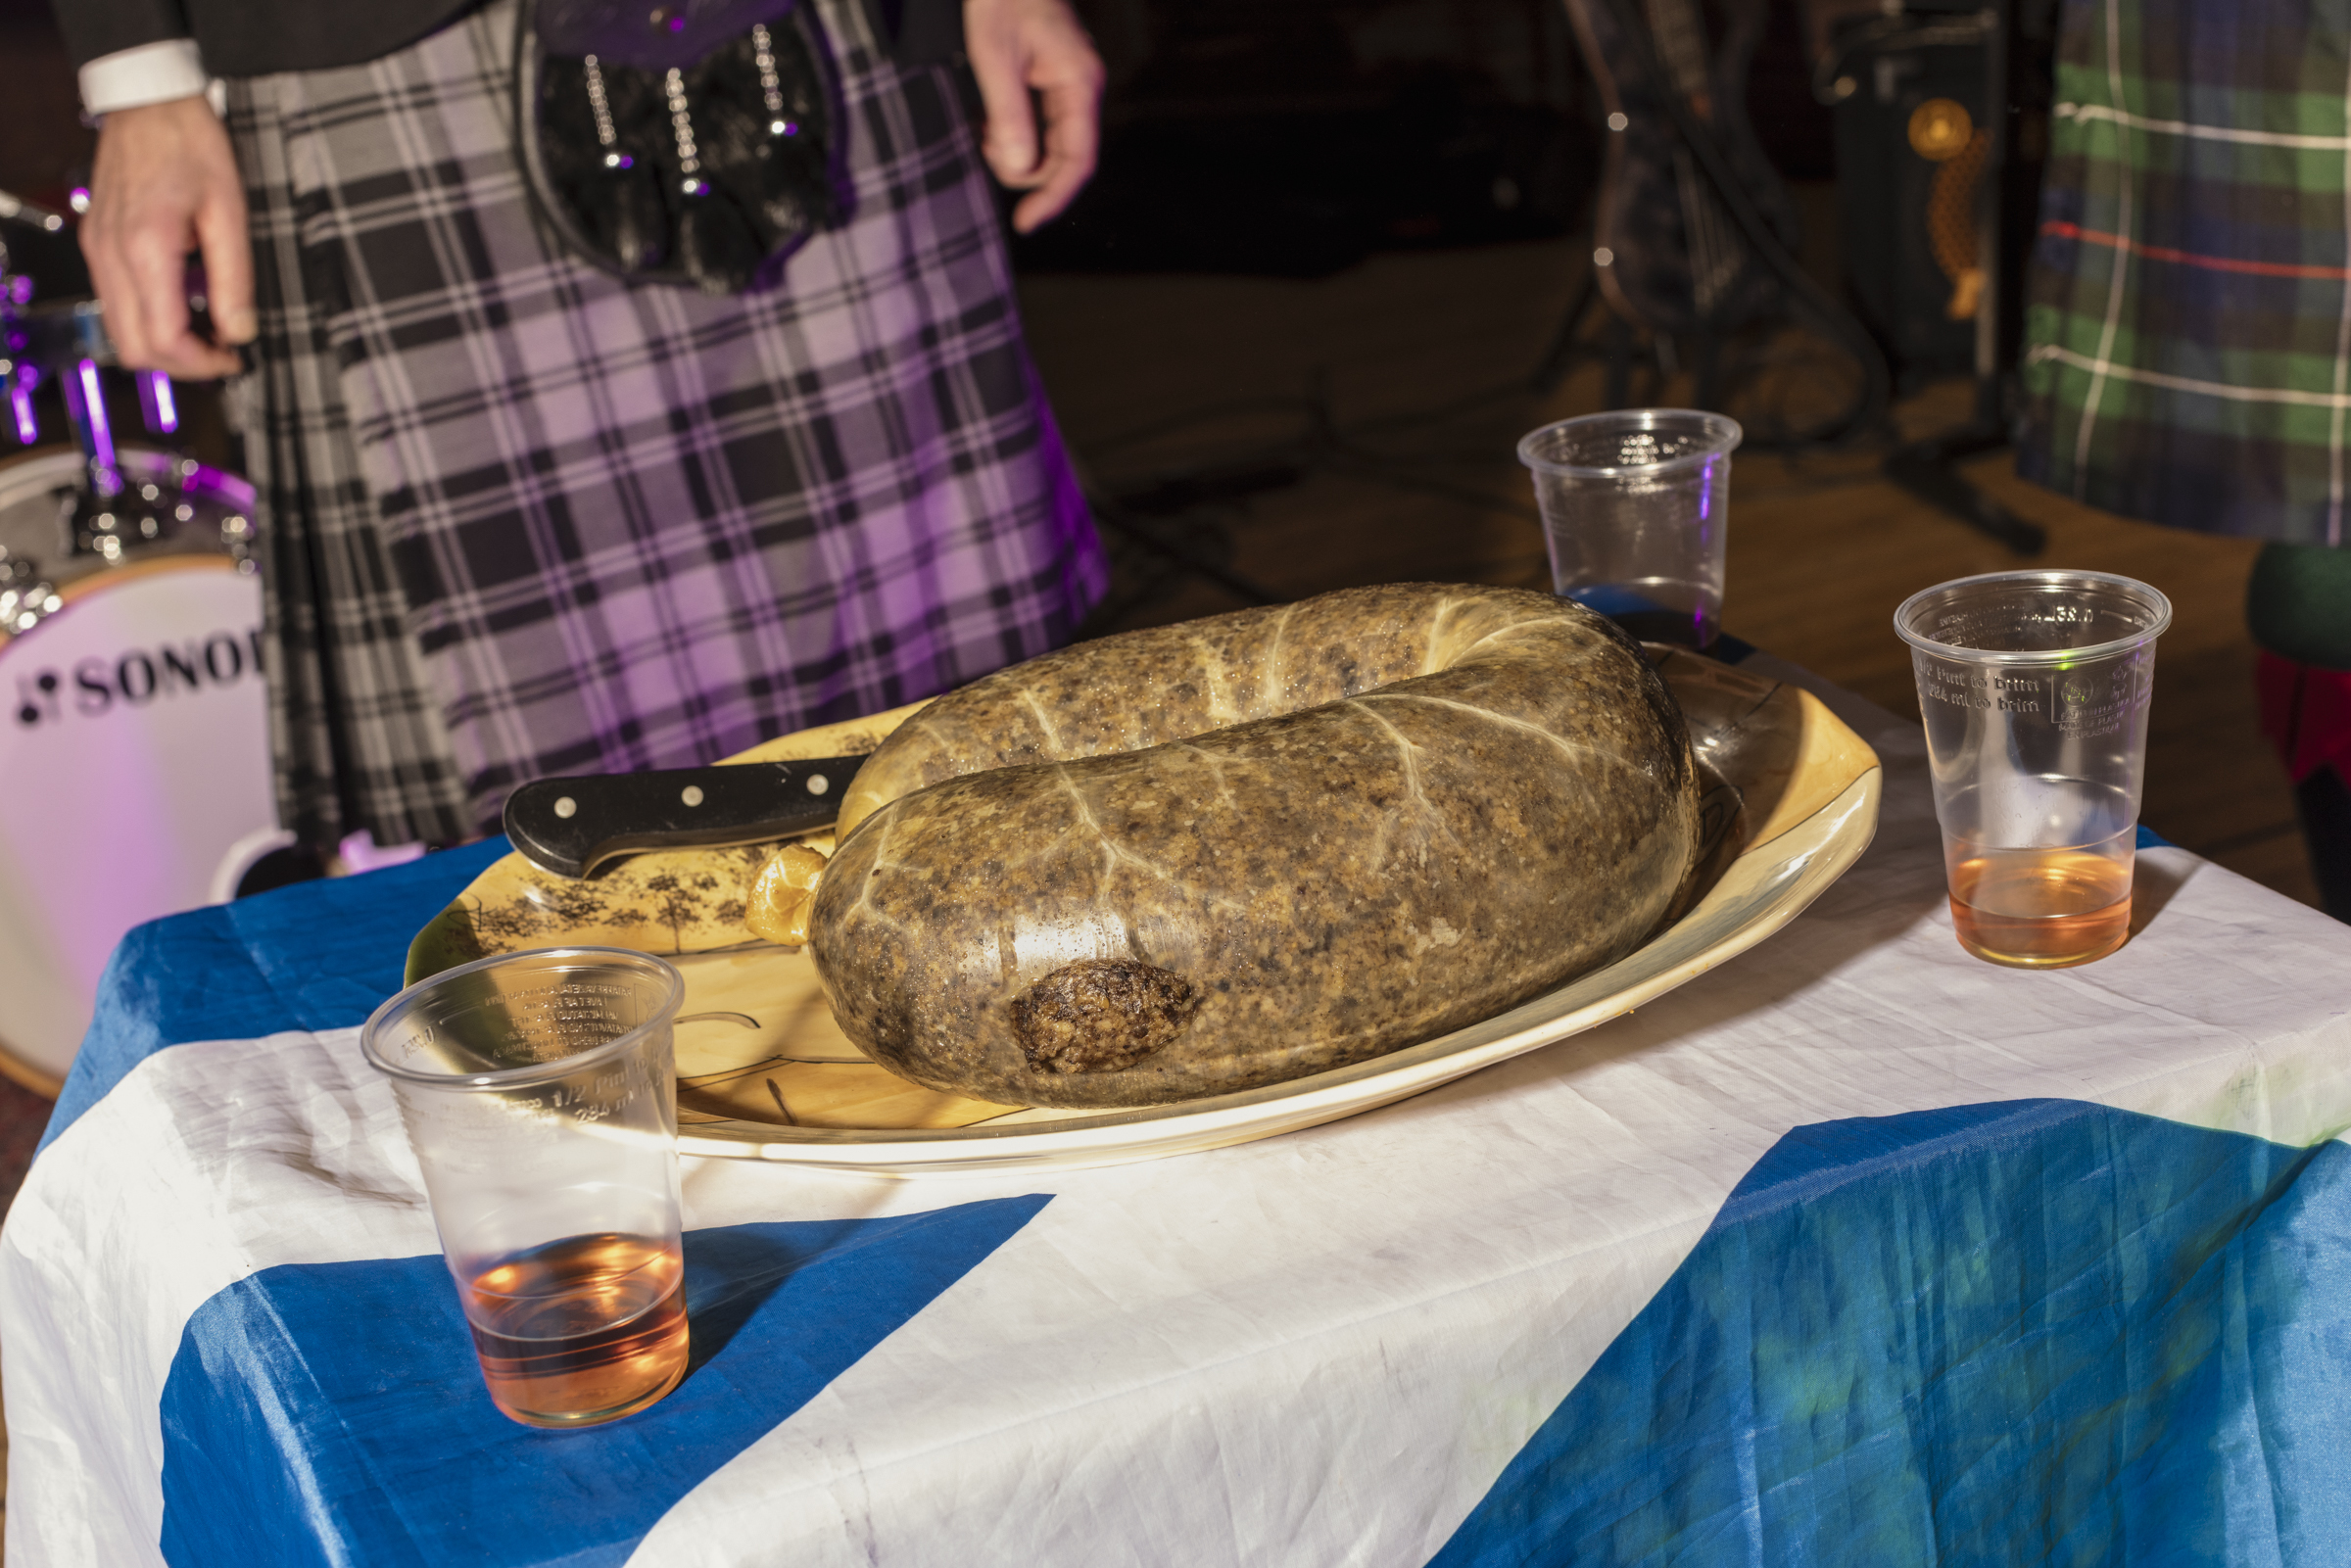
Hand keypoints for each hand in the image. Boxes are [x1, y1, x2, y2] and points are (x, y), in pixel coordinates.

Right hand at [81, 96, 254, 379]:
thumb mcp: (230, 211)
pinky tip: (183, 305)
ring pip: (119, 330)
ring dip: (162, 344)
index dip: (201, 364)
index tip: (234, 360)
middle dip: (180, 364)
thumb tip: (241, 331)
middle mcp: (111, 255)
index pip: (162, 340)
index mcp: (145, 249)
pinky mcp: (97, 243)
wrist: (148, 101)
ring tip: (208, 332)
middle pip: (132, 348)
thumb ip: (234, 278)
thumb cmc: (189, 144)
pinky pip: (115, 302)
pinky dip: (147, 319)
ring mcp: (98, 249)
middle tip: (222, 355)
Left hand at [962, 0, 1102, 232]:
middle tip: (985, 148)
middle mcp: (1080, 88)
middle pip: (1062, 159)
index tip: (1025, 222)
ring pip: (1046, 146)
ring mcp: (1065, 85)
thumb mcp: (995, 57)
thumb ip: (1010, 116)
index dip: (1054, 197)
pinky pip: (1035, 126)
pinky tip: (988, 121)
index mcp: (1079, 83)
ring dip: (1013, 150)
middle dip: (1024, 168)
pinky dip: (1010, 133)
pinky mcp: (1048, 81)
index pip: (1078, 160)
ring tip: (983, 128)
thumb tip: (1022, 171)